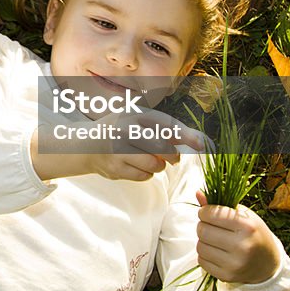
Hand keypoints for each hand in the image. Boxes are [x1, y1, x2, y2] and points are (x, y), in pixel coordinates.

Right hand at [85, 110, 204, 181]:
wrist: (86, 145)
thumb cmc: (121, 130)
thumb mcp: (139, 120)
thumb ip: (167, 128)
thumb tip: (202, 142)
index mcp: (132, 114)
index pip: (165, 124)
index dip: (186, 134)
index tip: (203, 144)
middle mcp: (123, 130)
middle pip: (162, 147)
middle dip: (173, 156)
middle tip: (173, 158)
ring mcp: (117, 151)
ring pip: (154, 165)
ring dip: (158, 166)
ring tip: (150, 159)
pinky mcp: (114, 169)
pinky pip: (143, 176)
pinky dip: (146, 174)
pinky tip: (137, 165)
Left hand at [195, 191, 282, 283]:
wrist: (267, 263)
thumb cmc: (253, 234)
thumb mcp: (243, 215)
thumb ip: (219, 205)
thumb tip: (198, 193)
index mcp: (247, 226)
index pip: (211, 214)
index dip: (205, 211)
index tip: (209, 213)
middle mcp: (242, 246)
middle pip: (202, 230)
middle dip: (203, 225)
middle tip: (212, 226)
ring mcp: (235, 264)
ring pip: (200, 246)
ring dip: (203, 241)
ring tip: (216, 240)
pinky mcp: (227, 276)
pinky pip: (201, 260)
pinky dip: (205, 255)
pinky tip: (218, 252)